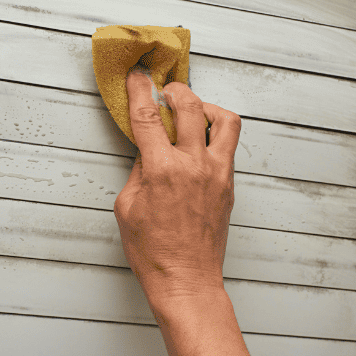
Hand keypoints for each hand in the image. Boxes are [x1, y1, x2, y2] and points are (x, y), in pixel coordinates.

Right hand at [114, 68, 240, 316]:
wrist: (187, 280)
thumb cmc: (153, 252)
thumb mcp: (127, 207)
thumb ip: (139, 171)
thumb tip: (149, 149)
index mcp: (162, 171)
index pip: (148, 117)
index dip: (139, 90)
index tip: (138, 76)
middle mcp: (194, 166)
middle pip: (190, 106)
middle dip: (175, 90)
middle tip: (165, 90)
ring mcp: (217, 174)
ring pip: (226, 120)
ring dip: (207, 107)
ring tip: (193, 113)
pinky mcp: (229, 184)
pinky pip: (229, 146)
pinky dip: (215, 134)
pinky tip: (200, 143)